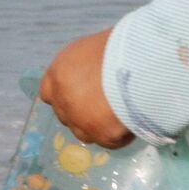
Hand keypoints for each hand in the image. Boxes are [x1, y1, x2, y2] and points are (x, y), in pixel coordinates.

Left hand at [39, 29, 133, 147]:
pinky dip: (120, 136)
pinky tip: (132, 124)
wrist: (140, 64)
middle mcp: (63, 99)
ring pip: (84, 133)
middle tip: (103, 107)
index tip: (81, 95)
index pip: (48, 93)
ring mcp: (81, 120)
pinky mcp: (103, 135)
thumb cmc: (121, 48)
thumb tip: (95, 75)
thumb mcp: (95, 49)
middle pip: (66, 116)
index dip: (65, 96)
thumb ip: (86, 67)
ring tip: (120, 117)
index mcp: (59, 74)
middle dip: (81, 114)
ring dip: (97, 128)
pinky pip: (110, 141)